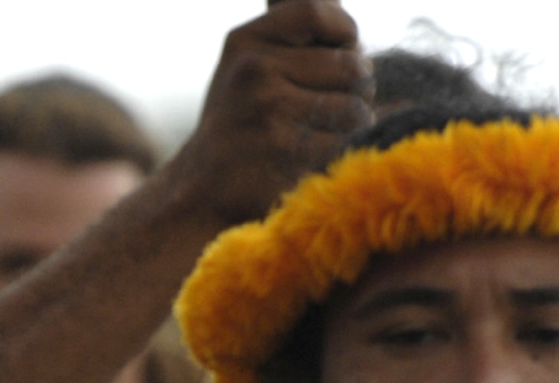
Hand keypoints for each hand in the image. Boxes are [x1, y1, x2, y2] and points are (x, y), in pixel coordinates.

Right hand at [164, 1, 372, 229]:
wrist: (200, 189)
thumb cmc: (238, 123)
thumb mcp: (247, 66)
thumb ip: (291, 38)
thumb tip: (344, 22)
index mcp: (245, 42)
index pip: (316, 12)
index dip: (345, 31)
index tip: (345, 51)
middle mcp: (254, 71)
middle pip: (350, 64)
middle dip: (358, 87)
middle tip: (340, 103)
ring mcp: (269, 112)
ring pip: (354, 108)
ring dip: (355, 124)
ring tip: (329, 131)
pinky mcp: (285, 152)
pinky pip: (343, 144)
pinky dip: (340, 154)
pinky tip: (316, 157)